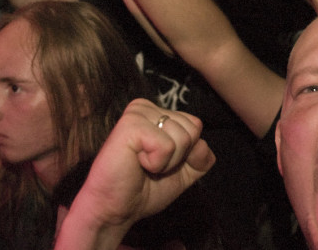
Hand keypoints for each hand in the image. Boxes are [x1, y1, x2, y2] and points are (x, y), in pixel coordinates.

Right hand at [69, 99, 214, 230]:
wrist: (115, 210)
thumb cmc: (144, 190)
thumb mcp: (183, 172)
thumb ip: (200, 157)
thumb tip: (202, 145)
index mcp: (157, 113)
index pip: (195, 125)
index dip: (186, 154)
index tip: (160, 163)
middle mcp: (146, 107)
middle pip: (193, 128)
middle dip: (178, 157)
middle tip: (150, 165)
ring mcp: (137, 113)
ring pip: (183, 137)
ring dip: (167, 162)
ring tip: (142, 165)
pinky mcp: (130, 125)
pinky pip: (167, 146)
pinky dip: (157, 163)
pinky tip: (136, 163)